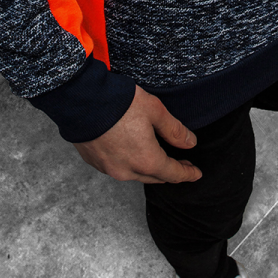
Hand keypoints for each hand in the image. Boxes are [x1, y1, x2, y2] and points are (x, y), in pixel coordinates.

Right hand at [74, 85, 202, 183]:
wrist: (81, 100)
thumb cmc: (119, 103)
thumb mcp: (155, 110)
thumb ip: (174, 130)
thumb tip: (190, 143)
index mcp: (146, 161)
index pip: (173, 174)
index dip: (187, 174)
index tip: (196, 173)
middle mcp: (126, 171)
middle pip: (155, 177)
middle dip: (170, 171)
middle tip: (181, 163)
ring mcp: (108, 168)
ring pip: (135, 174)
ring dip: (148, 168)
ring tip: (156, 156)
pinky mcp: (94, 161)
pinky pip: (117, 167)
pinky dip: (129, 162)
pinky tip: (131, 150)